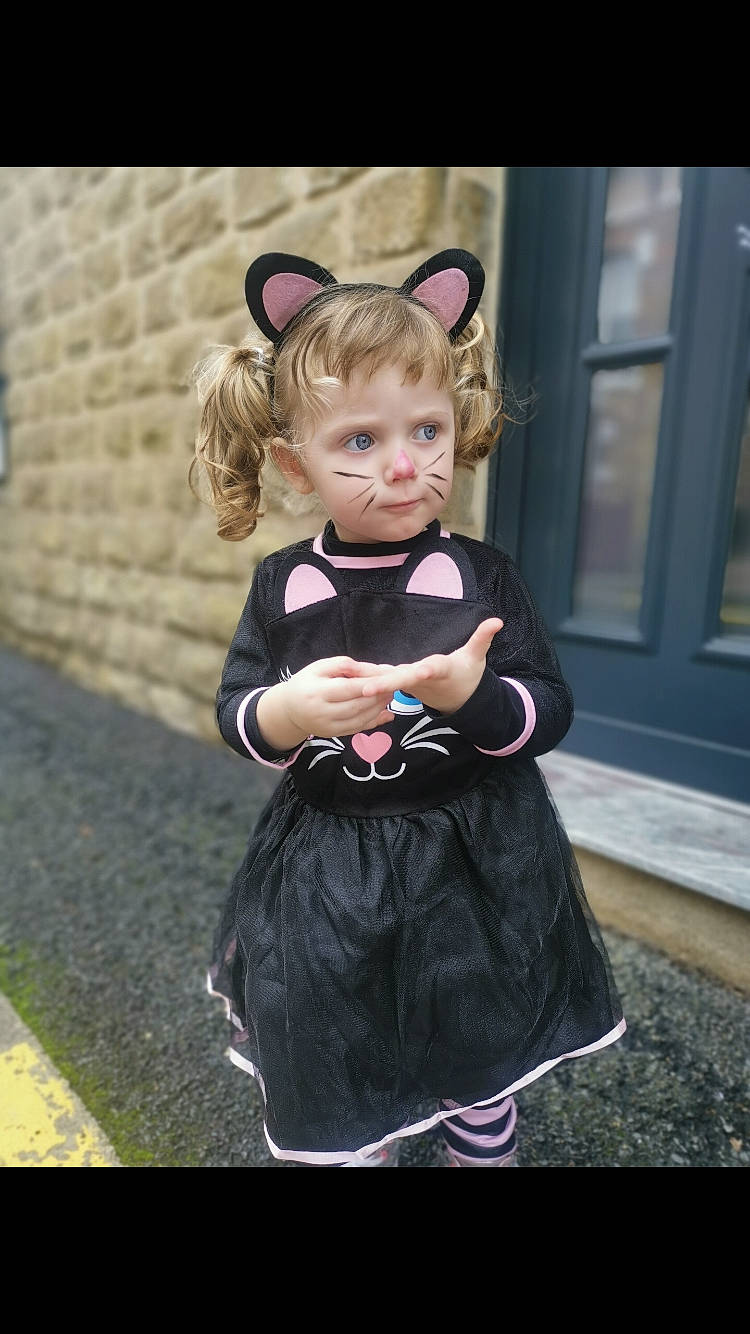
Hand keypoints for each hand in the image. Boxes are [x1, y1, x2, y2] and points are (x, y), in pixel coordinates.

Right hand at [257, 657, 394, 749]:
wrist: (288, 710)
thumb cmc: (306, 682)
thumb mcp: (319, 667)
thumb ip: (344, 665)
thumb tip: (372, 670)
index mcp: (317, 692)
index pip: (349, 688)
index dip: (371, 683)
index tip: (388, 675)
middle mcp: (321, 712)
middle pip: (357, 705)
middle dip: (379, 696)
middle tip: (394, 686)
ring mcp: (327, 727)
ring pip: (360, 719)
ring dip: (379, 708)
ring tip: (390, 695)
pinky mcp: (333, 735)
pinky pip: (358, 729)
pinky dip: (374, 721)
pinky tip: (386, 712)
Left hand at [359, 618, 503, 715]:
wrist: (458, 699)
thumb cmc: (467, 675)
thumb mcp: (477, 657)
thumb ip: (483, 638)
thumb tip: (497, 621)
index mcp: (438, 671)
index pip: (428, 671)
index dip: (419, 673)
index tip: (416, 673)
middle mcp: (420, 679)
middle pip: (401, 681)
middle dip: (383, 685)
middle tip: (364, 690)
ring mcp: (408, 684)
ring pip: (386, 682)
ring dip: (367, 682)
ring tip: (347, 682)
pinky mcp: (399, 683)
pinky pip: (381, 681)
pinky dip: (366, 679)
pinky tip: (347, 679)